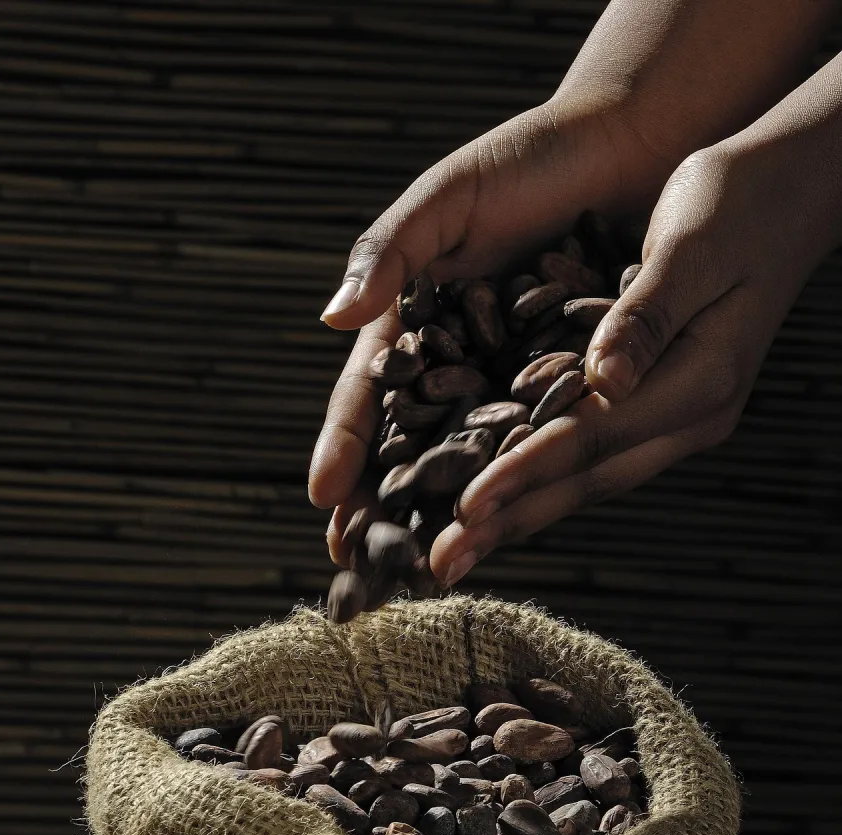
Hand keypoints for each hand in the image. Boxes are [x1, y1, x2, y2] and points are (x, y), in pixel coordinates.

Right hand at [308, 99, 666, 565]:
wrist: (627, 152)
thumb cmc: (528, 163)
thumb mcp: (446, 200)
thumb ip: (389, 254)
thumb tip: (334, 319)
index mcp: (411, 326)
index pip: (365, 397)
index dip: (343, 446)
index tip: (324, 498)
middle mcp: (454, 367)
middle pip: (407, 447)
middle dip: (380, 505)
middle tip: (356, 562)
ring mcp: (508, 387)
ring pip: (468, 463)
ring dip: (444, 515)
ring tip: (423, 566)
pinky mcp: (566, 394)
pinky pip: (537, 448)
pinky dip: (517, 490)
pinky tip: (501, 530)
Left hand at [439, 101, 839, 583]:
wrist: (791, 189)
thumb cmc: (742, 199)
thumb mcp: (692, 244)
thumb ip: (644, 316)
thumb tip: (601, 378)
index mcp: (702, 381)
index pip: (595, 438)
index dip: (525, 473)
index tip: (464, 510)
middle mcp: (689, 415)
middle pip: (584, 481)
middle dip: (508, 524)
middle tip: (440, 566)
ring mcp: (674, 417)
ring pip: (583, 478)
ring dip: (515, 514)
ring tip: (450, 550)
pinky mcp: (654, 404)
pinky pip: (586, 453)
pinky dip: (533, 476)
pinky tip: (489, 496)